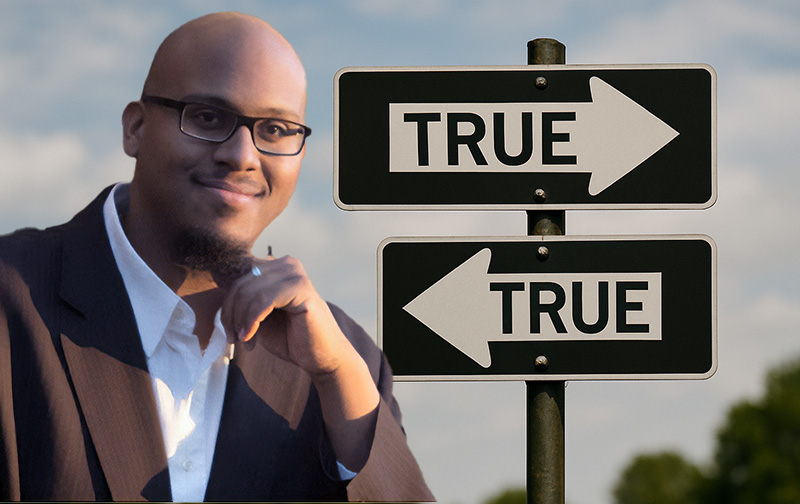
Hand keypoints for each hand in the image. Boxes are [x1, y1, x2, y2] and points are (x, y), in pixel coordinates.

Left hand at [220, 255, 347, 375]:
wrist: (321, 357)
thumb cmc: (291, 337)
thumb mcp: (260, 315)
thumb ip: (245, 300)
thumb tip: (218, 285)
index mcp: (277, 267)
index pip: (239, 276)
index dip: (227, 304)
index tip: (229, 330)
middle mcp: (287, 264)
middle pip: (241, 283)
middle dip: (231, 314)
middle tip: (234, 339)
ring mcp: (296, 274)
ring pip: (249, 291)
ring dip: (240, 320)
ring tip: (244, 340)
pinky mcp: (302, 289)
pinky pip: (263, 300)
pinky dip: (251, 321)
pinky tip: (251, 337)